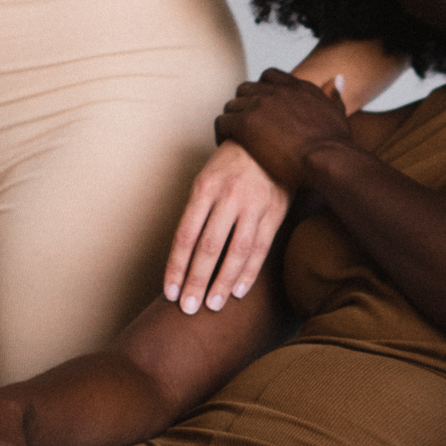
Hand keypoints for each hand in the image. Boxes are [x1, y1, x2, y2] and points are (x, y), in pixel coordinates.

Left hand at [165, 141, 291, 313]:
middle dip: (196, 281)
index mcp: (204, 188)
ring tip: (213, 305)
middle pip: (208, 247)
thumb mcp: (207, 178)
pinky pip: (261, 247)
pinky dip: (249, 271)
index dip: (176, 267)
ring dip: (223, 282)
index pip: (185, 236)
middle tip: (188, 308)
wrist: (271, 137)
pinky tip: (239, 291)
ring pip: (236, 251)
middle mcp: (228, 196)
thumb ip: (198, 212)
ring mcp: (254, 204)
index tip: (169, 292)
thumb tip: (185, 256)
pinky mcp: (276, 210)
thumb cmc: (231, 163)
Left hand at [214, 69, 352, 192]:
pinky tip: (226, 144)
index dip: (261, 91)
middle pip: (245, 89)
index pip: (269, 76)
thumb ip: (333, 95)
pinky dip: (221, 133)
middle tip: (245, 126)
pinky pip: (222, 122)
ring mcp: (260, 105)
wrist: (328, 159)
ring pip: (232, 105)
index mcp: (298, 87)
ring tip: (234, 138)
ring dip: (232, 120)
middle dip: (243, 105)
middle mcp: (278, 91)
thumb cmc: (336, 145)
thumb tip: (338, 79)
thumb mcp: (338, 112)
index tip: (261, 109)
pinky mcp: (246, 123)